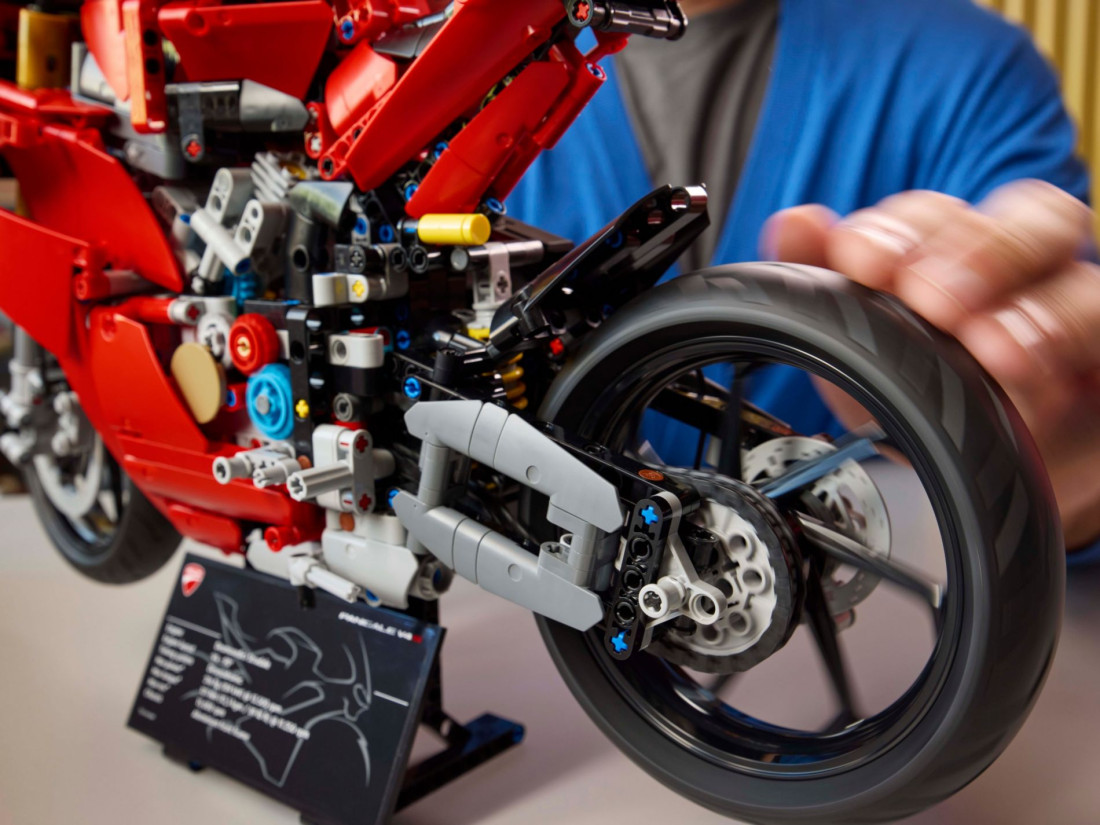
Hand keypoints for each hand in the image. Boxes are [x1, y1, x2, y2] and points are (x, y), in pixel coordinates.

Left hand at [763, 181, 1099, 548]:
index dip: (901, 229)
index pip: (941, 214)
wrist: (978, 480)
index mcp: (956, 255)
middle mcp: (1024, 274)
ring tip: (990, 347)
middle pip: (1030, 220)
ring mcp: (1072, 315)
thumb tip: (793, 223)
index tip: (862, 260)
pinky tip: (1033, 371)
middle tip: (930, 297)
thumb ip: (823, 282)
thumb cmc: (922, 400)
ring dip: (1033, 307)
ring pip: (1080, 282)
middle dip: (976, 251)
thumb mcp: (858, 350)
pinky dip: (1072, 342)